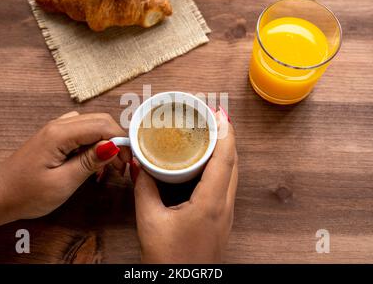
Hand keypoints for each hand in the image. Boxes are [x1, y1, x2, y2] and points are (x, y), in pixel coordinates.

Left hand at [0, 111, 131, 219]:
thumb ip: (89, 162)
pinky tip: (92, 162)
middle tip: (120, 167)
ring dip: (105, 142)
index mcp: (61, 134)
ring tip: (108, 168)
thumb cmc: (27, 194)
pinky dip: (92, 143)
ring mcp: (55, 129)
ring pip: (91, 125)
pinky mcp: (53, 138)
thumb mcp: (63, 182)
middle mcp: (59, 125)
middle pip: (100, 121)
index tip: (127, 163)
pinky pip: (80, 132)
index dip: (121, 141)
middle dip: (116, 140)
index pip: (103, 126)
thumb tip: (113, 146)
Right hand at [133, 108, 237, 262]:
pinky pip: (226, 186)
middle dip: (226, 137)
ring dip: (225, 152)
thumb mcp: (149, 221)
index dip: (224, 132)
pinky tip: (206, 164)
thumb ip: (144, 189)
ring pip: (232, 175)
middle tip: (212, 117)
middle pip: (233, 163)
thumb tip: (139, 164)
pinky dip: (220, 167)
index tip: (218, 113)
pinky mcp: (221, 220)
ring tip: (210, 135)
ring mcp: (226, 215)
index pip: (224, 159)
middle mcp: (224, 207)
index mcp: (210, 204)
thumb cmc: (169, 260)